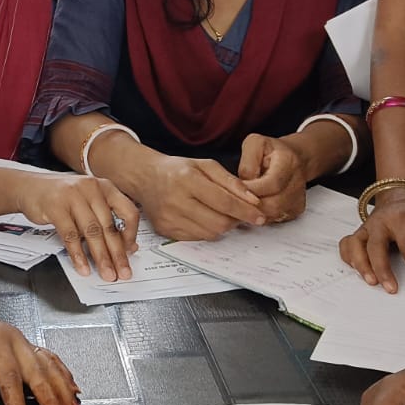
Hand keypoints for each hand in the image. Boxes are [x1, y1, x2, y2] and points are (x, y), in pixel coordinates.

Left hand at [0, 307, 81, 404]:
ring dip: (63, 389)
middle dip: (52, 401)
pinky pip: (50, 359)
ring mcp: (23, 341)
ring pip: (49, 366)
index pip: (10, 378)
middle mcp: (14, 340)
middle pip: (38, 373)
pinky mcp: (26, 345)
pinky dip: (63, 374)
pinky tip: (72, 388)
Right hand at [15, 171, 138, 280]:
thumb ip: (105, 218)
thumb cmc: (61, 196)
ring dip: (101, 257)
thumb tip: (126, 245)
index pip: (128, 211)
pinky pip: (71, 236)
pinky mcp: (55, 207)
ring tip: (106, 273)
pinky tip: (83, 267)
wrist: (29, 187)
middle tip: (123, 272)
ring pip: (92, 232)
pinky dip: (78, 255)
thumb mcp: (88, 201)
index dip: (131, 234)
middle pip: (109, 226)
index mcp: (105, 186)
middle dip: (118, 254)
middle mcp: (91, 188)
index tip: (131, 251)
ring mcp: (73, 196)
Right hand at [136, 151, 265, 239]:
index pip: (224, 201)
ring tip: (222, 215)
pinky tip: (205, 219)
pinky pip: (197, 238)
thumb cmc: (177, 170)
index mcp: (187, 180)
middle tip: (240, 215)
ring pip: (210, 234)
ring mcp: (169, 218)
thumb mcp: (206, 165)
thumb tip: (253, 200)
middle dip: (236, 221)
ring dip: (222, 227)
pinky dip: (207, 231)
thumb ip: (231, 181)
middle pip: (219, 222)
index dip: (245, 211)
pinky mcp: (165, 230)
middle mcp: (176, 201)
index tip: (259, 216)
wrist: (145, 178)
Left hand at [238, 134, 307, 223]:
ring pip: (272, 215)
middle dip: (249, 204)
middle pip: (273, 204)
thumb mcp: (254, 144)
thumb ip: (247, 163)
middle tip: (232, 200)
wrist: (293, 158)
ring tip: (240, 202)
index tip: (234, 190)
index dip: (252, 190)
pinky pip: (274, 219)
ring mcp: (298, 199)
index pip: (272, 183)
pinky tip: (250, 206)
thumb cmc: (270, 150)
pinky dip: (259, 216)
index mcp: (289, 162)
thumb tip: (243, 186)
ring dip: (253, 212)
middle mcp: (298, 182)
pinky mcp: (295, 210)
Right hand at [339, 189, 404, 293]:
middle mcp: (379, 223)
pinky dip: (349, 259)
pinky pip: (346, 245)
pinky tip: (358, 270)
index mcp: (400, 219)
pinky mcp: (357, 234)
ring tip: (372, 282)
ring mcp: (365, 228)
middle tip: (391, 288)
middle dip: (382, 270)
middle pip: (376, 247)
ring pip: (355, 246)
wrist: (397, 198)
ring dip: (361, 266)